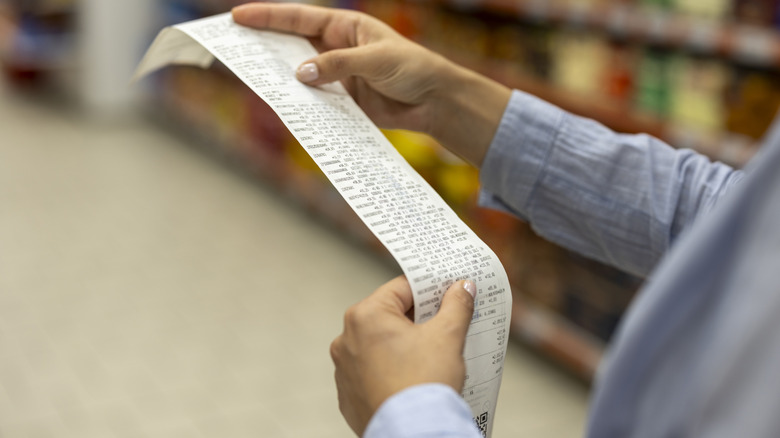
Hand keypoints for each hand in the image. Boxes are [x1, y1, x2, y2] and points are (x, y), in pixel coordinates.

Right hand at [232, 2, 510, 166]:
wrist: (435, 102)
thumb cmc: (412, 68)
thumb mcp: (376, 60)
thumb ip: (338, 65)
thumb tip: (300, 73)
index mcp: (344, 27)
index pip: (299, 17)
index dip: (267, 17)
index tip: (238, 17)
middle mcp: (335, 48)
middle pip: (291, 44)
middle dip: (263, 45)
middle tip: (233, 47)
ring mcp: (336, 75)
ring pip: (299, 74)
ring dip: (278, 77)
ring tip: (249, 78)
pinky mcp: (342, 101)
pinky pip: (314, 100)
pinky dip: (299, 103)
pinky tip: (282, 105)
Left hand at [330, 276, 476, 435]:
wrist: (412, 434)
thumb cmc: (423, 384)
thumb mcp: (447, 336)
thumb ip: (456, 305)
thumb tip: (462, 288)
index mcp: (365, 316)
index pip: (402, 288)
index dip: (429, 289)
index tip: (447, 292)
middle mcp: (346, 339)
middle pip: (389, 316)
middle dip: (417, 319)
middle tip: (445, 323)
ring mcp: (344, 368)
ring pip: (379, 345)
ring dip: (402, 346)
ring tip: (430, 356)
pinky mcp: (348, 394)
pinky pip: (372, 373)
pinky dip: (390, 371)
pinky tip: (412, 378)